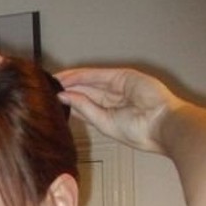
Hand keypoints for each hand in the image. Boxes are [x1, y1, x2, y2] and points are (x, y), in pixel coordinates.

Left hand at [56, 67, 183, 152]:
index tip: (48, 102)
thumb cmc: (137, 131)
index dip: (67, 102)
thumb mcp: (104, 122)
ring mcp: (117, 86)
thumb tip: (63, 97)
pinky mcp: (122, 76)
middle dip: (66, 89)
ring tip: (52, 81)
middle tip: (45, 88)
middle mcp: (111, 100)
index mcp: (107, 115)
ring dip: (70, 80)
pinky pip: (98, 74)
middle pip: (83, 91)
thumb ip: (84, 108)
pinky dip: (82, 75)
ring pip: (89, 81)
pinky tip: (67, 77)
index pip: (82, 106)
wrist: (160, 124)